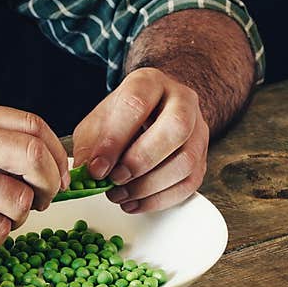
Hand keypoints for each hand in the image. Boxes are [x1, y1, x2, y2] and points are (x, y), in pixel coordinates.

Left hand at [72, 68, 208, 213]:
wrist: (152, 115)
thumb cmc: (122, 120)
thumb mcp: (97, 124)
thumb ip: (89, 145)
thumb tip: (86, 173)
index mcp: (150, 83)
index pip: (137, 104)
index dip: (114, 140)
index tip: (97, 169)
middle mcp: (182, 101)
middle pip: (175, 128)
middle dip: (141, 161)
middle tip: (115, 179)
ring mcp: (197, 130)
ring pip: (185, 161)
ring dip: (148, 186)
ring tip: (119, 195)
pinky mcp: (201, 159)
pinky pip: (188, 184)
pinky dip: (158, 200)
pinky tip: (133, 203)